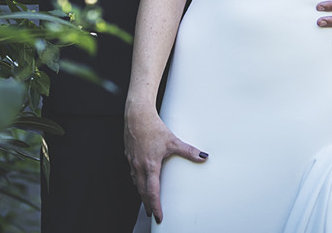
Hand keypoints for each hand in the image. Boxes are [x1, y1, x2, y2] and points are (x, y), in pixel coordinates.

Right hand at [124, 106, 206, 222]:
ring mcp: (132, 162)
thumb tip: (203, 156)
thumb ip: (188, 150)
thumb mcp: (172, 140)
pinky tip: (140, 182)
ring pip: (136, 184)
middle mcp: (139, 166)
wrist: (136, 115)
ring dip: (142, 195)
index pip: (152, 192)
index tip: (159, 216)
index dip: (156, 206)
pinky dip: (137, 183)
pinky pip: (133, 175)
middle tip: (153, 215)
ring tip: (147, 202)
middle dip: (148, 205)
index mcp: (150, 165)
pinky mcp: (129, 156)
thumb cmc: (153, 127)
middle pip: (142, 192)